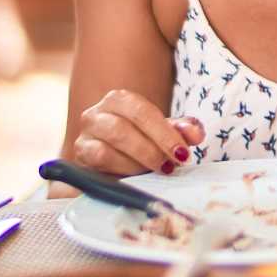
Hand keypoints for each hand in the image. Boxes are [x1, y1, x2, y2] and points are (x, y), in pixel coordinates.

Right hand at [69, 89, 200, 174]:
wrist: (115, 158)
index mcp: (119, 100)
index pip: (141, 111)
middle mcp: (96, 113)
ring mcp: (84, 135)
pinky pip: (96, 163)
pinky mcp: (79, 156)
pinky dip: (119, 171)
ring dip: (135, 163)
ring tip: (154, 171)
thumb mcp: (165, 133)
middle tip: (170, 167)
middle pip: (121, 129)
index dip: (164, 134)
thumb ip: (182, 130)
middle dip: (151, 151)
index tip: (183, 154)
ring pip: (105, 150)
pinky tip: (134, 177)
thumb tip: (196, 133)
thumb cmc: (143, 140)